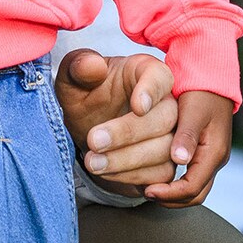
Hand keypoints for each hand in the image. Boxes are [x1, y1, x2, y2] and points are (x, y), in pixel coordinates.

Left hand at [54, 49, 177, 189]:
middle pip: (166, 117)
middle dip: (129, 133)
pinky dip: (133, 177)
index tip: (138, 106)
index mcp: (146, 71)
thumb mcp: (72, 77)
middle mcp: (165, 101)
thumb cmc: (85, 95)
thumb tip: (93, 65)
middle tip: (94, 141)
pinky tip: (106, 172)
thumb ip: (79, 66)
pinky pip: (161, 174)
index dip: (152, 91)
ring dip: (127, 160)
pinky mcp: (165, 163)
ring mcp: (170, 134)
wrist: (88, 129)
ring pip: (166, 149)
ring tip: (93, 162)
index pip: (160, 77)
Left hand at [142, 90, 234, 206]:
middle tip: (147, 192)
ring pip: (194, 187)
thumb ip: (186, 135)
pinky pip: (192, 175)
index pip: (192, 188)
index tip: (148, 190)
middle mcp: (216, 158)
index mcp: (214, 152)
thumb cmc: (202, 89)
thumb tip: (179, 160)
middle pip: (194, 194)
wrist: (213, 73)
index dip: (170, 194)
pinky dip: (176, 181)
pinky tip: (158, 172)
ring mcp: (212, 155)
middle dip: (171, 199)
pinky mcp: (205, 149)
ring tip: (149, 187)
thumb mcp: (193, 110)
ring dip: (173, 193)